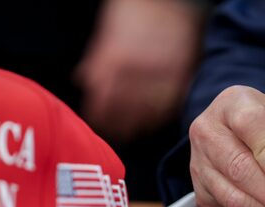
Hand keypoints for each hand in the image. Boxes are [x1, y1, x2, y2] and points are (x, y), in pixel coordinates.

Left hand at [74, 0, 203, 142]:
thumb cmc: (134, 11)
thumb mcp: (107, 33)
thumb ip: (97, 61)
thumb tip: (84, 82)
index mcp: (117, 60)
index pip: (103, 100)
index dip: (99, 117)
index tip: (96, 125)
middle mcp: (139, 71)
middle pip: (125, 112)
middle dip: (118, 127)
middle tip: (114, 135)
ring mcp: (162, 74)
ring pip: (148, 113)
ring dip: (139, 126)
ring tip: (132, 133)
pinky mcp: (181, 75)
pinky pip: (170, 104)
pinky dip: (160, 116)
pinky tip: (153, 121)